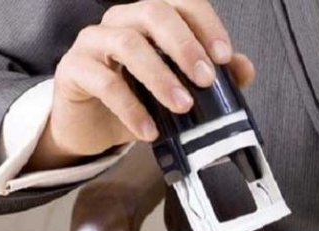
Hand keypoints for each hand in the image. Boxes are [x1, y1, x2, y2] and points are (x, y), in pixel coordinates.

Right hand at [28, 0, 255, 170]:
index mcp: (151, 19)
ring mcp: (94, 41)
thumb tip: (245, 67)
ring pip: (128, 44)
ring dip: (161, 77)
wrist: (95, 127)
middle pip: (154, 13)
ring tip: (183, 106)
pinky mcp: (73, 69)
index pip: (182, 3)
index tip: (224, 57)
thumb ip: (213, 76)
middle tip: (206, 80)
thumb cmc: (140, 99)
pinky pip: (104, 82)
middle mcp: (122, 21)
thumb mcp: (180, 89)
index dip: (206, 25)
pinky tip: (149, 130)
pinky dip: (131, 109)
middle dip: (186, 46)